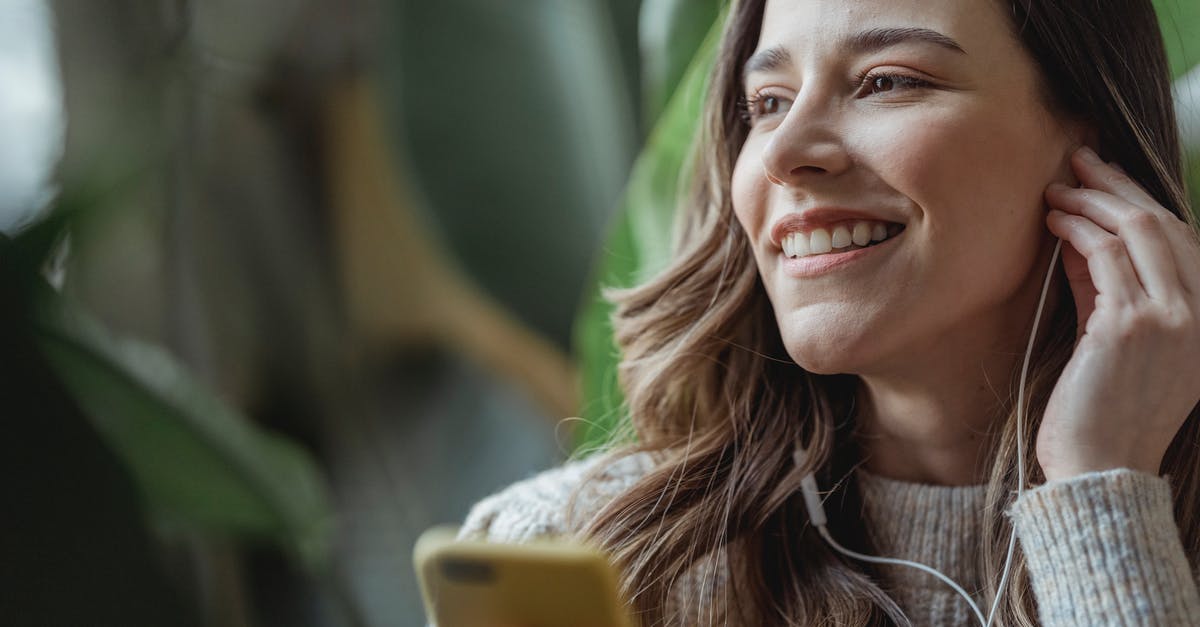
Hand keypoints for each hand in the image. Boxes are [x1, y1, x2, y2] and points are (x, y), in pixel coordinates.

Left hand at [1038, 146, 1199, 480]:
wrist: (1100, 470)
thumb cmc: (1099, 412)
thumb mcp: (1111, 340)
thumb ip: (1103, 290)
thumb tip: (1077, 238)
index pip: (1181, 238)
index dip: (1141, 200)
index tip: (1105, 178)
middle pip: (1163, 223)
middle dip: (1117, 185)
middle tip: (1079, 159)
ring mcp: (1171, 318)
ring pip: (1135, 230)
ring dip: (1090, 201)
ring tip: (1055, 189)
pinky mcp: (1130, 326)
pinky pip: (1105, 256)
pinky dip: (1077, 229)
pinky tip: (1054, 220)